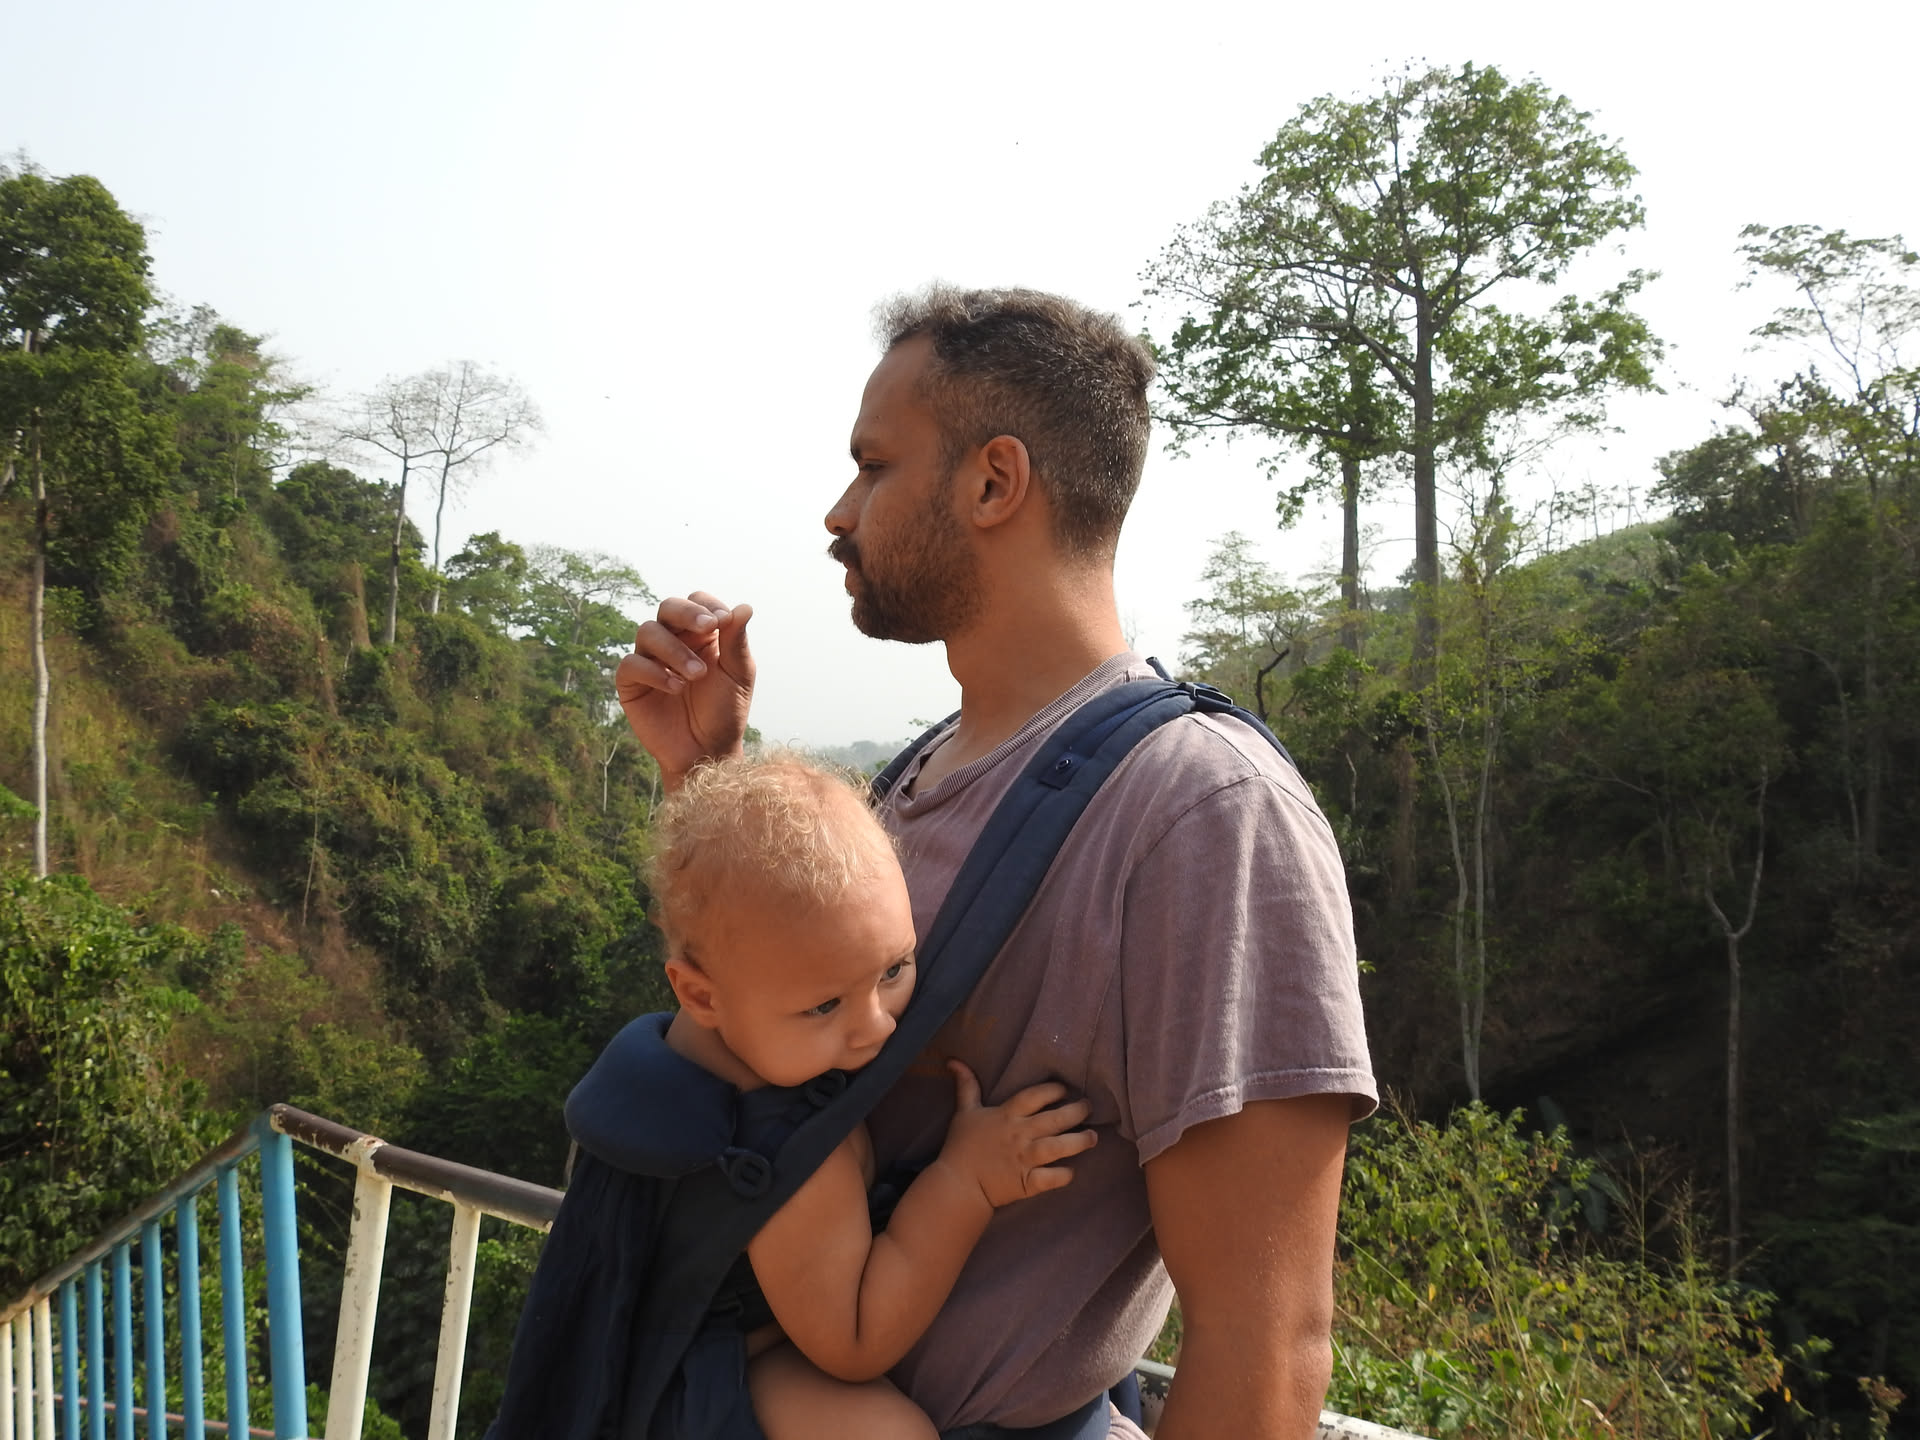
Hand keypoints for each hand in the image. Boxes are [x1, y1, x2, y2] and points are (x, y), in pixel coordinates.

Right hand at [613, 592, 754, 788]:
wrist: (708, 752)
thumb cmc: (725, 712)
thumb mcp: (738, 676)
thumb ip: (737, 642)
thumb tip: (744, 606)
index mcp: (701, 635)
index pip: (697, 602)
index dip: (707, 606)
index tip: (723, 622)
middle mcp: (673, 641)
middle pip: (668, 607)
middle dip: (687, 613)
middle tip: (708, 627)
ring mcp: (650, 660)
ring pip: (648, 632)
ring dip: (675, 649)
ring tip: (697, 674)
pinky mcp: (632, 683)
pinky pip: (631, 664)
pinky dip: (654, 672)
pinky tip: (676, 687)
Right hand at [938, 1061, 1096, 1208]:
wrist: (957, 1185)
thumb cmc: (961, 1147)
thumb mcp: (964, 1112)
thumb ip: (967, 1086)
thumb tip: (954, 1060)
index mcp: (1006, 1115)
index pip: (1035, 1096)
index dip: (1053, 1090)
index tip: (1065, 1089)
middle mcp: (1019, 1135)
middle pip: (1054, 1119)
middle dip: (1077, 1112)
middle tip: (1089, 1107)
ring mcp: (1024, 1159)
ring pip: (1059, 1147)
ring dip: (1079, 1141)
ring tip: (1093, 1137)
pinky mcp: (1027, 1183)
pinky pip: (1051, 1178)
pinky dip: (1064, 1175)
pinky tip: (1072, 1170)